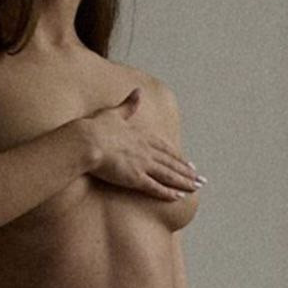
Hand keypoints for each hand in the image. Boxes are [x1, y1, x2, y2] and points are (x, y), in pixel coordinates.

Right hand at [84, 87, 200, 198]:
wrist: (86, 140)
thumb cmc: (96, 127)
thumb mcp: (114, 112)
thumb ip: (128, 105)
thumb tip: (138, 91)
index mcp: (141, 135)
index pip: (165, 148)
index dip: (178, 156)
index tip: (189, 163)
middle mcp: (146, 150)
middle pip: (171, 163)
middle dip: (187, 172)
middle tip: (200, 179)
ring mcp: (142, 164)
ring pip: (168, 175)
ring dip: (184, 182)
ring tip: (196, 188)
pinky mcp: (135, 178)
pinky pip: (155, 187)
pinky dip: (168, 192)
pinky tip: (179, 196)